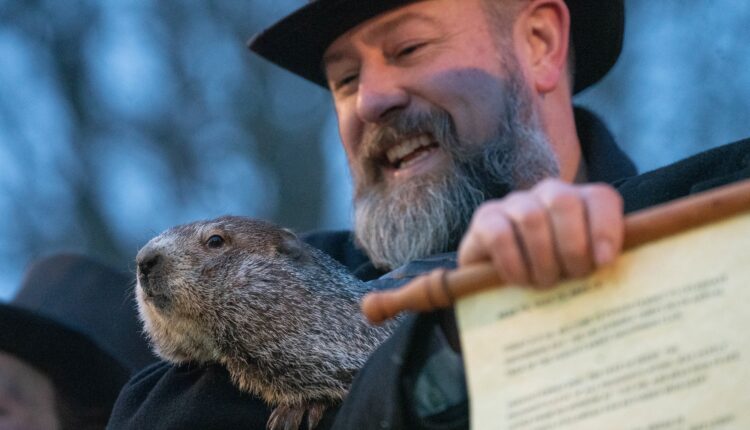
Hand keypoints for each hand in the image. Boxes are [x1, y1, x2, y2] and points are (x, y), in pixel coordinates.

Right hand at [458, 178, 623, 286]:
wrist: (498, 282)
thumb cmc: (552, 276)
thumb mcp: (582, 269)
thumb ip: (603, 265)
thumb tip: (628, 284)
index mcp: (581, 202)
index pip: (599, 198)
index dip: (605, 228)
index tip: (604, 263)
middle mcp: (548, 194)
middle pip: (564, 200)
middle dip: (572, 245)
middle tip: (573, 276)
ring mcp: (514, 203)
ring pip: (532, 217)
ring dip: (542, 258)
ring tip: (545, 283)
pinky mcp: (485, 219)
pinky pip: (500, 234)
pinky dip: (514, 263)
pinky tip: (520, 281)